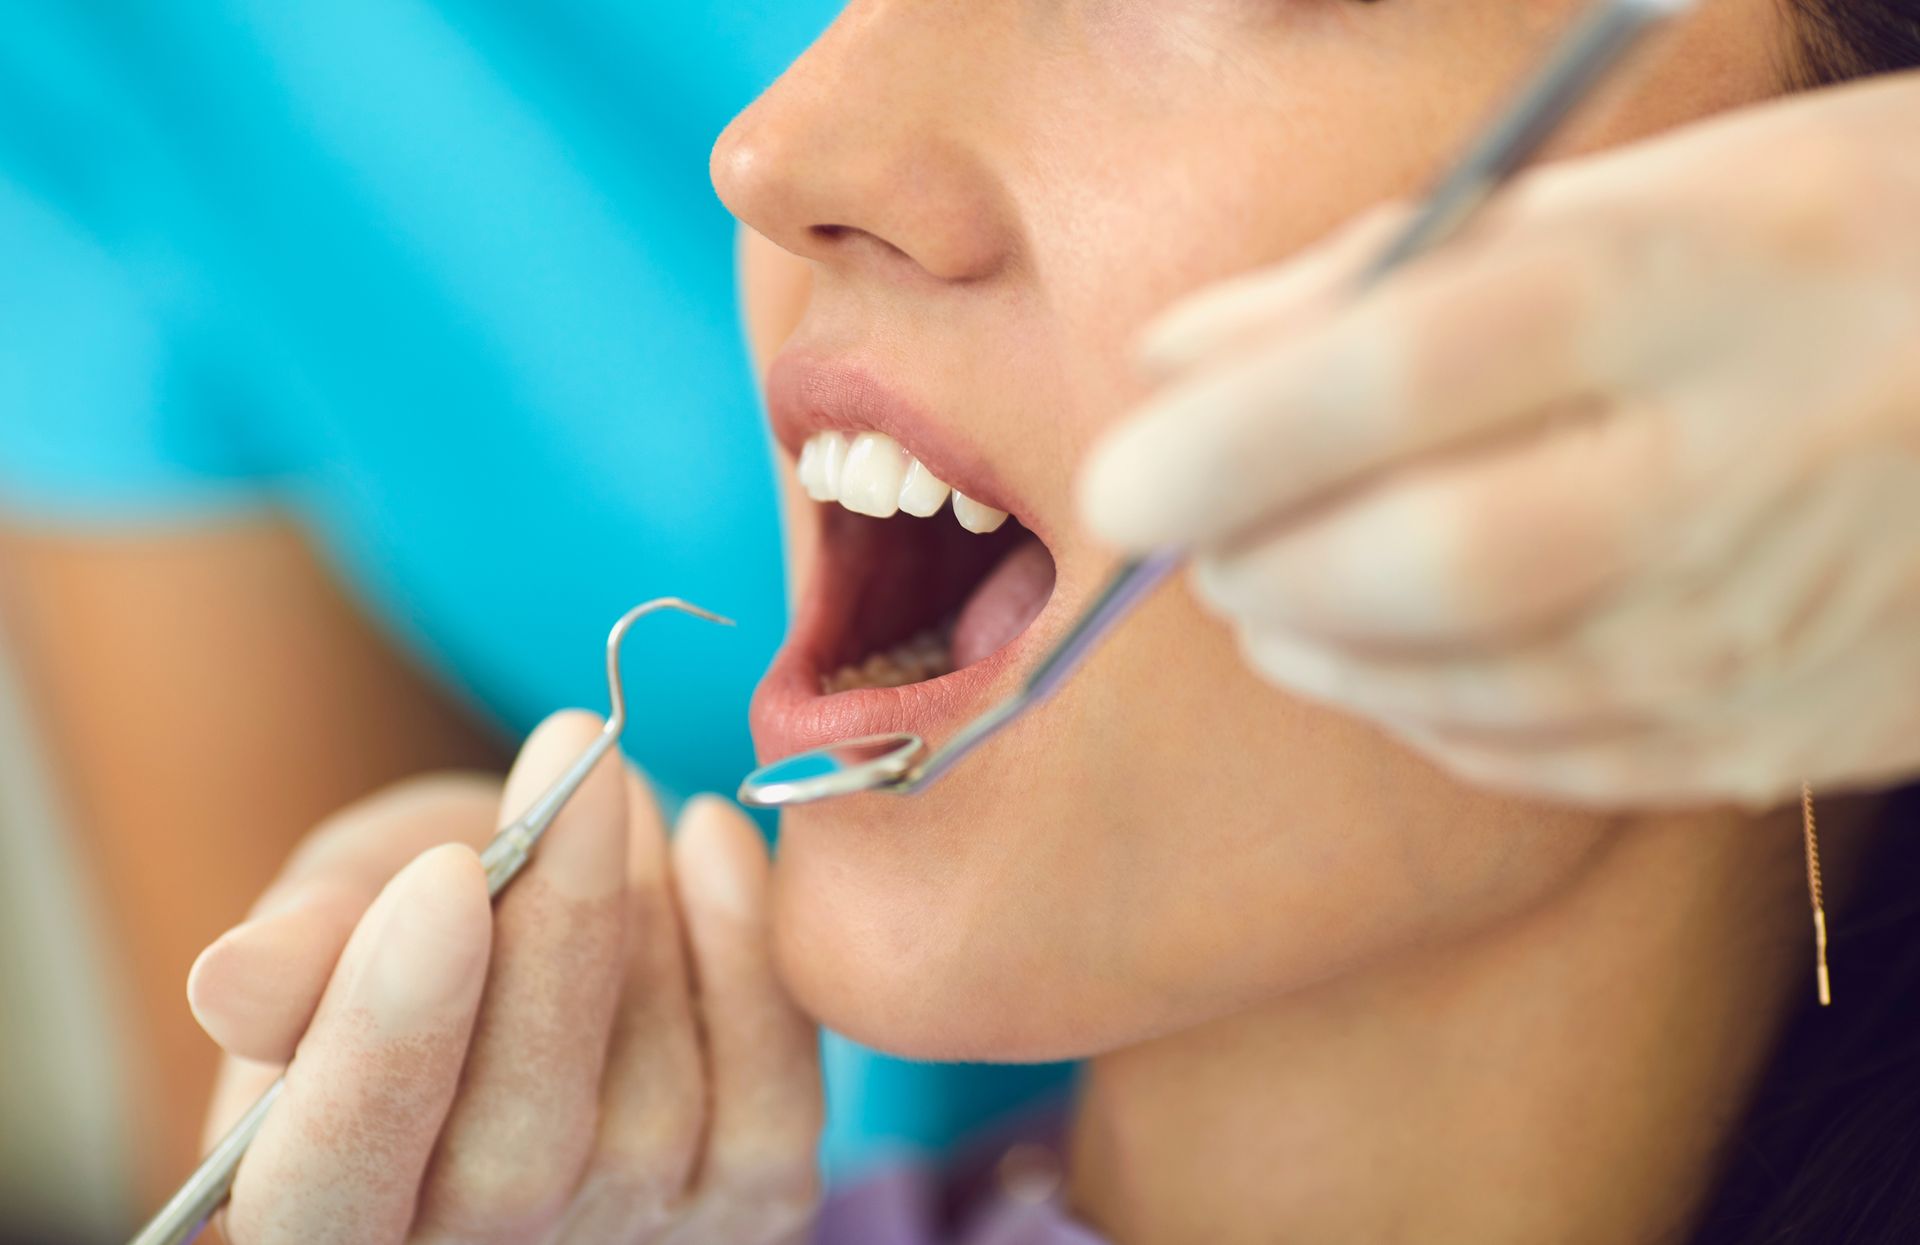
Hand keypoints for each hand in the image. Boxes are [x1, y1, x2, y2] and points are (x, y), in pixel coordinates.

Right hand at [188, 713, 821, 1244]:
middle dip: (555, 941)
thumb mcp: (332, 906)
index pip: (328, 1184)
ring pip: (649, 1121)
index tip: (441, 877)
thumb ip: (298, 950)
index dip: (385, 1043)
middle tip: (578, 759)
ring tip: (617, 799)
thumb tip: (234, 980)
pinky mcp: (739, 1209)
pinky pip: (769, 1108)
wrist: (547, 917)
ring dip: (647, 924)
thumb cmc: (413, 916)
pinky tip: (712, 838)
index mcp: (321, 1217)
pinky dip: (745, 956)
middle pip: (514, 1160)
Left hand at [1080, 73, 1919, 807]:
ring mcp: (1755, 628)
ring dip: (1317, 639)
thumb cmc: (1844, 247)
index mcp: (1687, 289)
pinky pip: (1528, 755)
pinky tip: (1402, 641)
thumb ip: (1390, 272)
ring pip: (1452, 686)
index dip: (1229, 439)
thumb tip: (1180, 357)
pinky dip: (1418, 704)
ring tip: (1284, 574)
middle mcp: (1723, 472)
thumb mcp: (1640, 194)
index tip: (1123, 471)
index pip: (1402, 375)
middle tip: (1199, 529)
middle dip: (1255, 562)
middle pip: (1412, 567)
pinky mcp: (1764, 736)